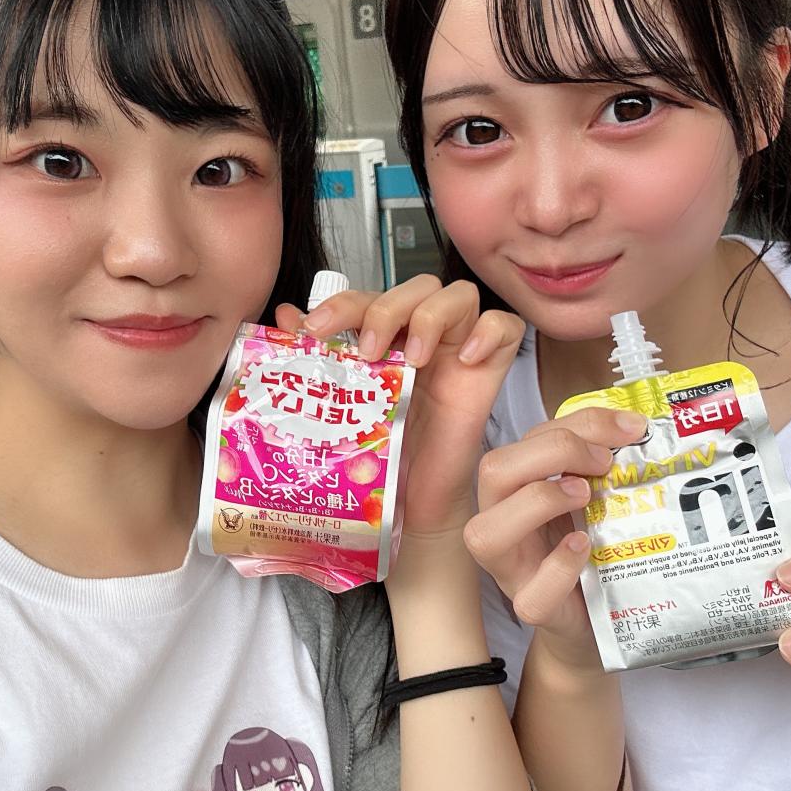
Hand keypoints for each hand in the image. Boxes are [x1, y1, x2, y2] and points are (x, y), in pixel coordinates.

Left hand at [277, 275, 524, 536]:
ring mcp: (459, 349)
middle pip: (417, 286)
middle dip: (387, 309)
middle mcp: (424, 337)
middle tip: (367, 350)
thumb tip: (285, 317)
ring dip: (432, 316)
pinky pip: (505, 327)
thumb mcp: (342, 408)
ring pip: (459, 295)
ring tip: (415, 358)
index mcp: (387, 338)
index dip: (343, 304)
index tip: (315, 329)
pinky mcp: (490, 370)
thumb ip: (316, 363)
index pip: (370, 298)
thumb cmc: (382, 457)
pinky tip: (465, 359)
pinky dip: (488, 330)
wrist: (412, 504)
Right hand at [464, 406, 647, 674]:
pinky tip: (584, 547)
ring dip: (538, 501)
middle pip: (492, 471)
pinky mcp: (532, 609)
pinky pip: (529, 595)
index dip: (578, 424)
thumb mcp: (591, 497)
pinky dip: (557, 567)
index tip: (630, 429)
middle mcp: (500, 523)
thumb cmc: (589, 549)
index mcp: (514, 489)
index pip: (526, 439)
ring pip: (486, 533)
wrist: (594, 619)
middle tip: (604, 463)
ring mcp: (510, 570)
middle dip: (553, 452)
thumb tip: (633, 426)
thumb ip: (597, 462)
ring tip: (584, 495)